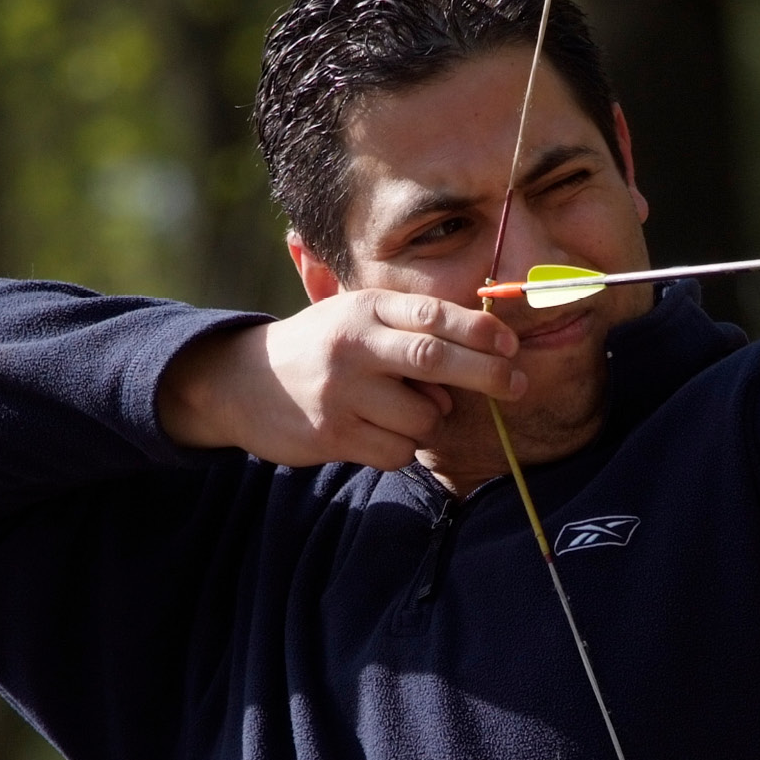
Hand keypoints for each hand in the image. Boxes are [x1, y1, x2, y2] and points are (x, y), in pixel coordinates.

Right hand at [158, 289, 525, 469]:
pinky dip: (401, 446)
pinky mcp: (332, 434)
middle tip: (517, 385)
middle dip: (486, 374)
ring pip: (421, 416)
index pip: (432, 314)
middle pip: (433, 359)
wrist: (242, 382)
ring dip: (429, 420)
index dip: (479, 330)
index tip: (511, 345)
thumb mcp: (358, 321)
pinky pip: (397, 451)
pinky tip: (374, 431)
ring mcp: (340, 391)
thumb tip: (473, 369)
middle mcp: (352, 345)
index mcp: (363, 309)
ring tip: (399, 410)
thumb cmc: (321, 348)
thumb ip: (410, 335)